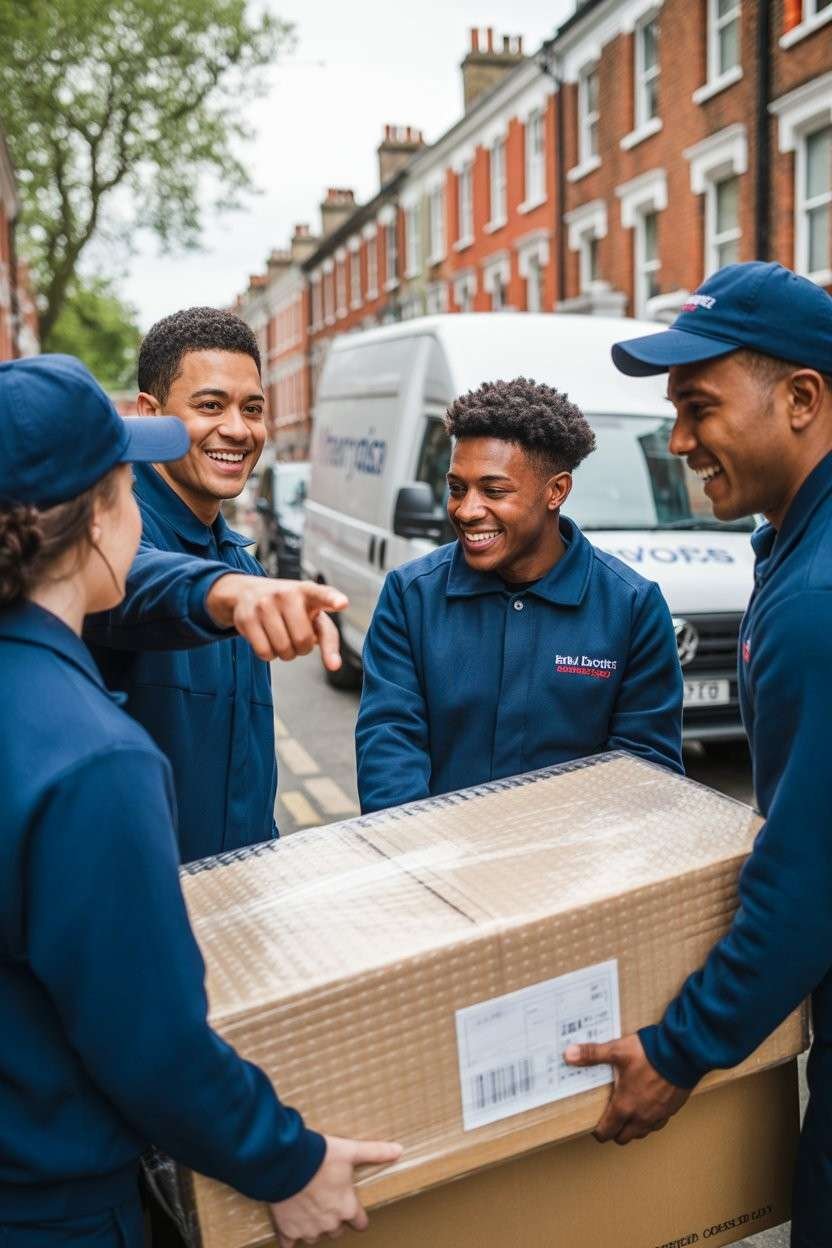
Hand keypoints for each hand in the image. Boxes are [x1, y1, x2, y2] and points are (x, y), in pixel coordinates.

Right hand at [206, 575, 347, 669]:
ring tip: (280, 635)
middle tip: (295, 635)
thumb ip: (329, 639)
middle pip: (303, 641)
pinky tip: (266, 639)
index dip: (333, 599)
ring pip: (283, 650)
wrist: (247, 592)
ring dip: (285, 653)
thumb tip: (334, 666)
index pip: (323, 594)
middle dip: (301, 648)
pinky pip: (264, 653)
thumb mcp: (312, 614)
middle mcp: (287, 593)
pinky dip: (268, 654)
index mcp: (308, 591)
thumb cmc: (290, 608)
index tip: (343, 603)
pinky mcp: (247, 617)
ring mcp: (265, 604)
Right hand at [269, 1134, 402, 1246]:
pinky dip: (289, 1237)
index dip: (356, 1216)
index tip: (351, 1208)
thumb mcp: (350, 1151)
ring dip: (313, 1226)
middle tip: (326, 1200)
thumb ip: (375, 1152)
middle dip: (333, 1219)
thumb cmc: (320, 1156)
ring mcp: (308, 1229)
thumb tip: (399, 1149)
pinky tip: (289, 1228)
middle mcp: (330, 1223)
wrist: (287, 1162)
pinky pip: (289, 1244)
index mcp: (347, 1208)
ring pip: (315, 1236)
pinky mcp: (288, 1230)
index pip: (360, 1223)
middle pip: (336, 1230)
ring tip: (307, 1207)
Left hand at [564, 1033, 689, 1144]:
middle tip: (609, 1121)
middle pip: (624, 1137)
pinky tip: (648, 1108)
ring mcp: (658, 1115)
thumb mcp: (617, 1051)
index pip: (607, 1131)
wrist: (681, 1054)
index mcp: (624, 1106)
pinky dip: (650, 1121)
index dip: (598, 1132)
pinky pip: (658, 1124)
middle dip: (615, 1133)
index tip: (594, 1127)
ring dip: (633, 1129)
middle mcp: (641, 1116)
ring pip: (642, 1133)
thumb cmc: (649, 1054)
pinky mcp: (671, 1110)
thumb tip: (569, 1054)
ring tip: (627, 1115)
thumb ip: (592, 1054)